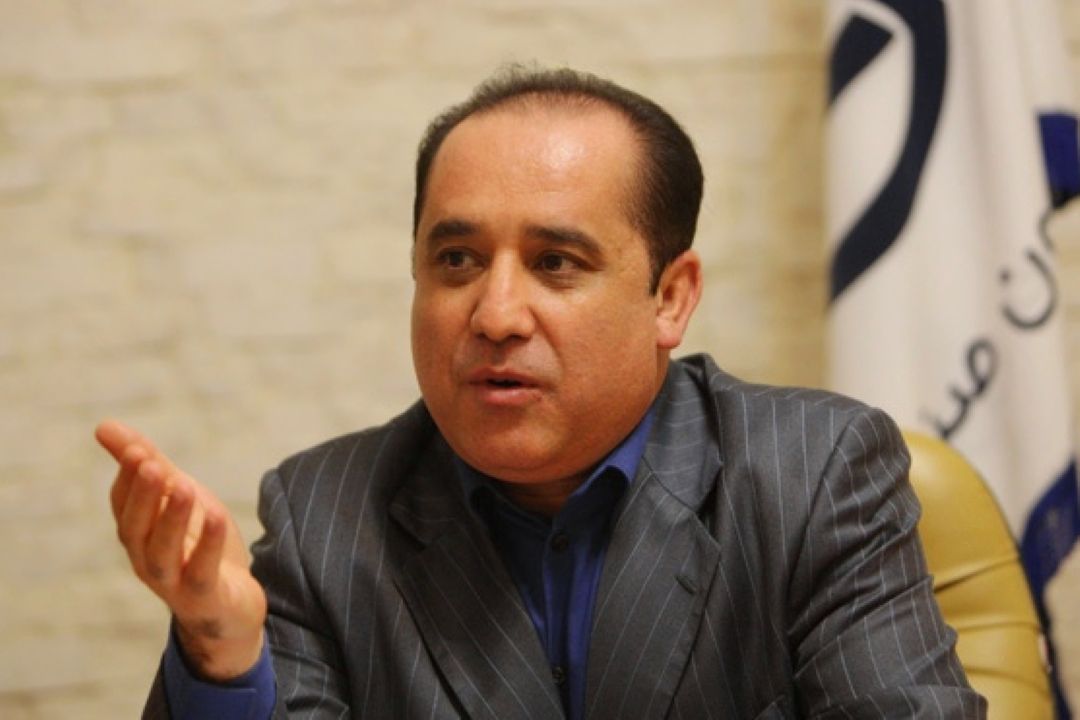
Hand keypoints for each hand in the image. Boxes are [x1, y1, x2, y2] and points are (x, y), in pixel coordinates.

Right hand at [96, 419, 267, 680]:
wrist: (233, 605)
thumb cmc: (199, 546)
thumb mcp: (179, 497)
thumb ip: (149, 465)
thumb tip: (102, 426)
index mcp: (138, 534)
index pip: (123, 505)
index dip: (129, 479)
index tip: (138, 450)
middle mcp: (146, 559)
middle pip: (135, 529)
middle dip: (142, 495)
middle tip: (152, 464)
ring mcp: (172, 583)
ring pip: (161, 553)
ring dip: (171, 519)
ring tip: (186, 487)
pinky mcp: (203, 598)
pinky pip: (200, 573)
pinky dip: (207, 545)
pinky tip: (216, 516)